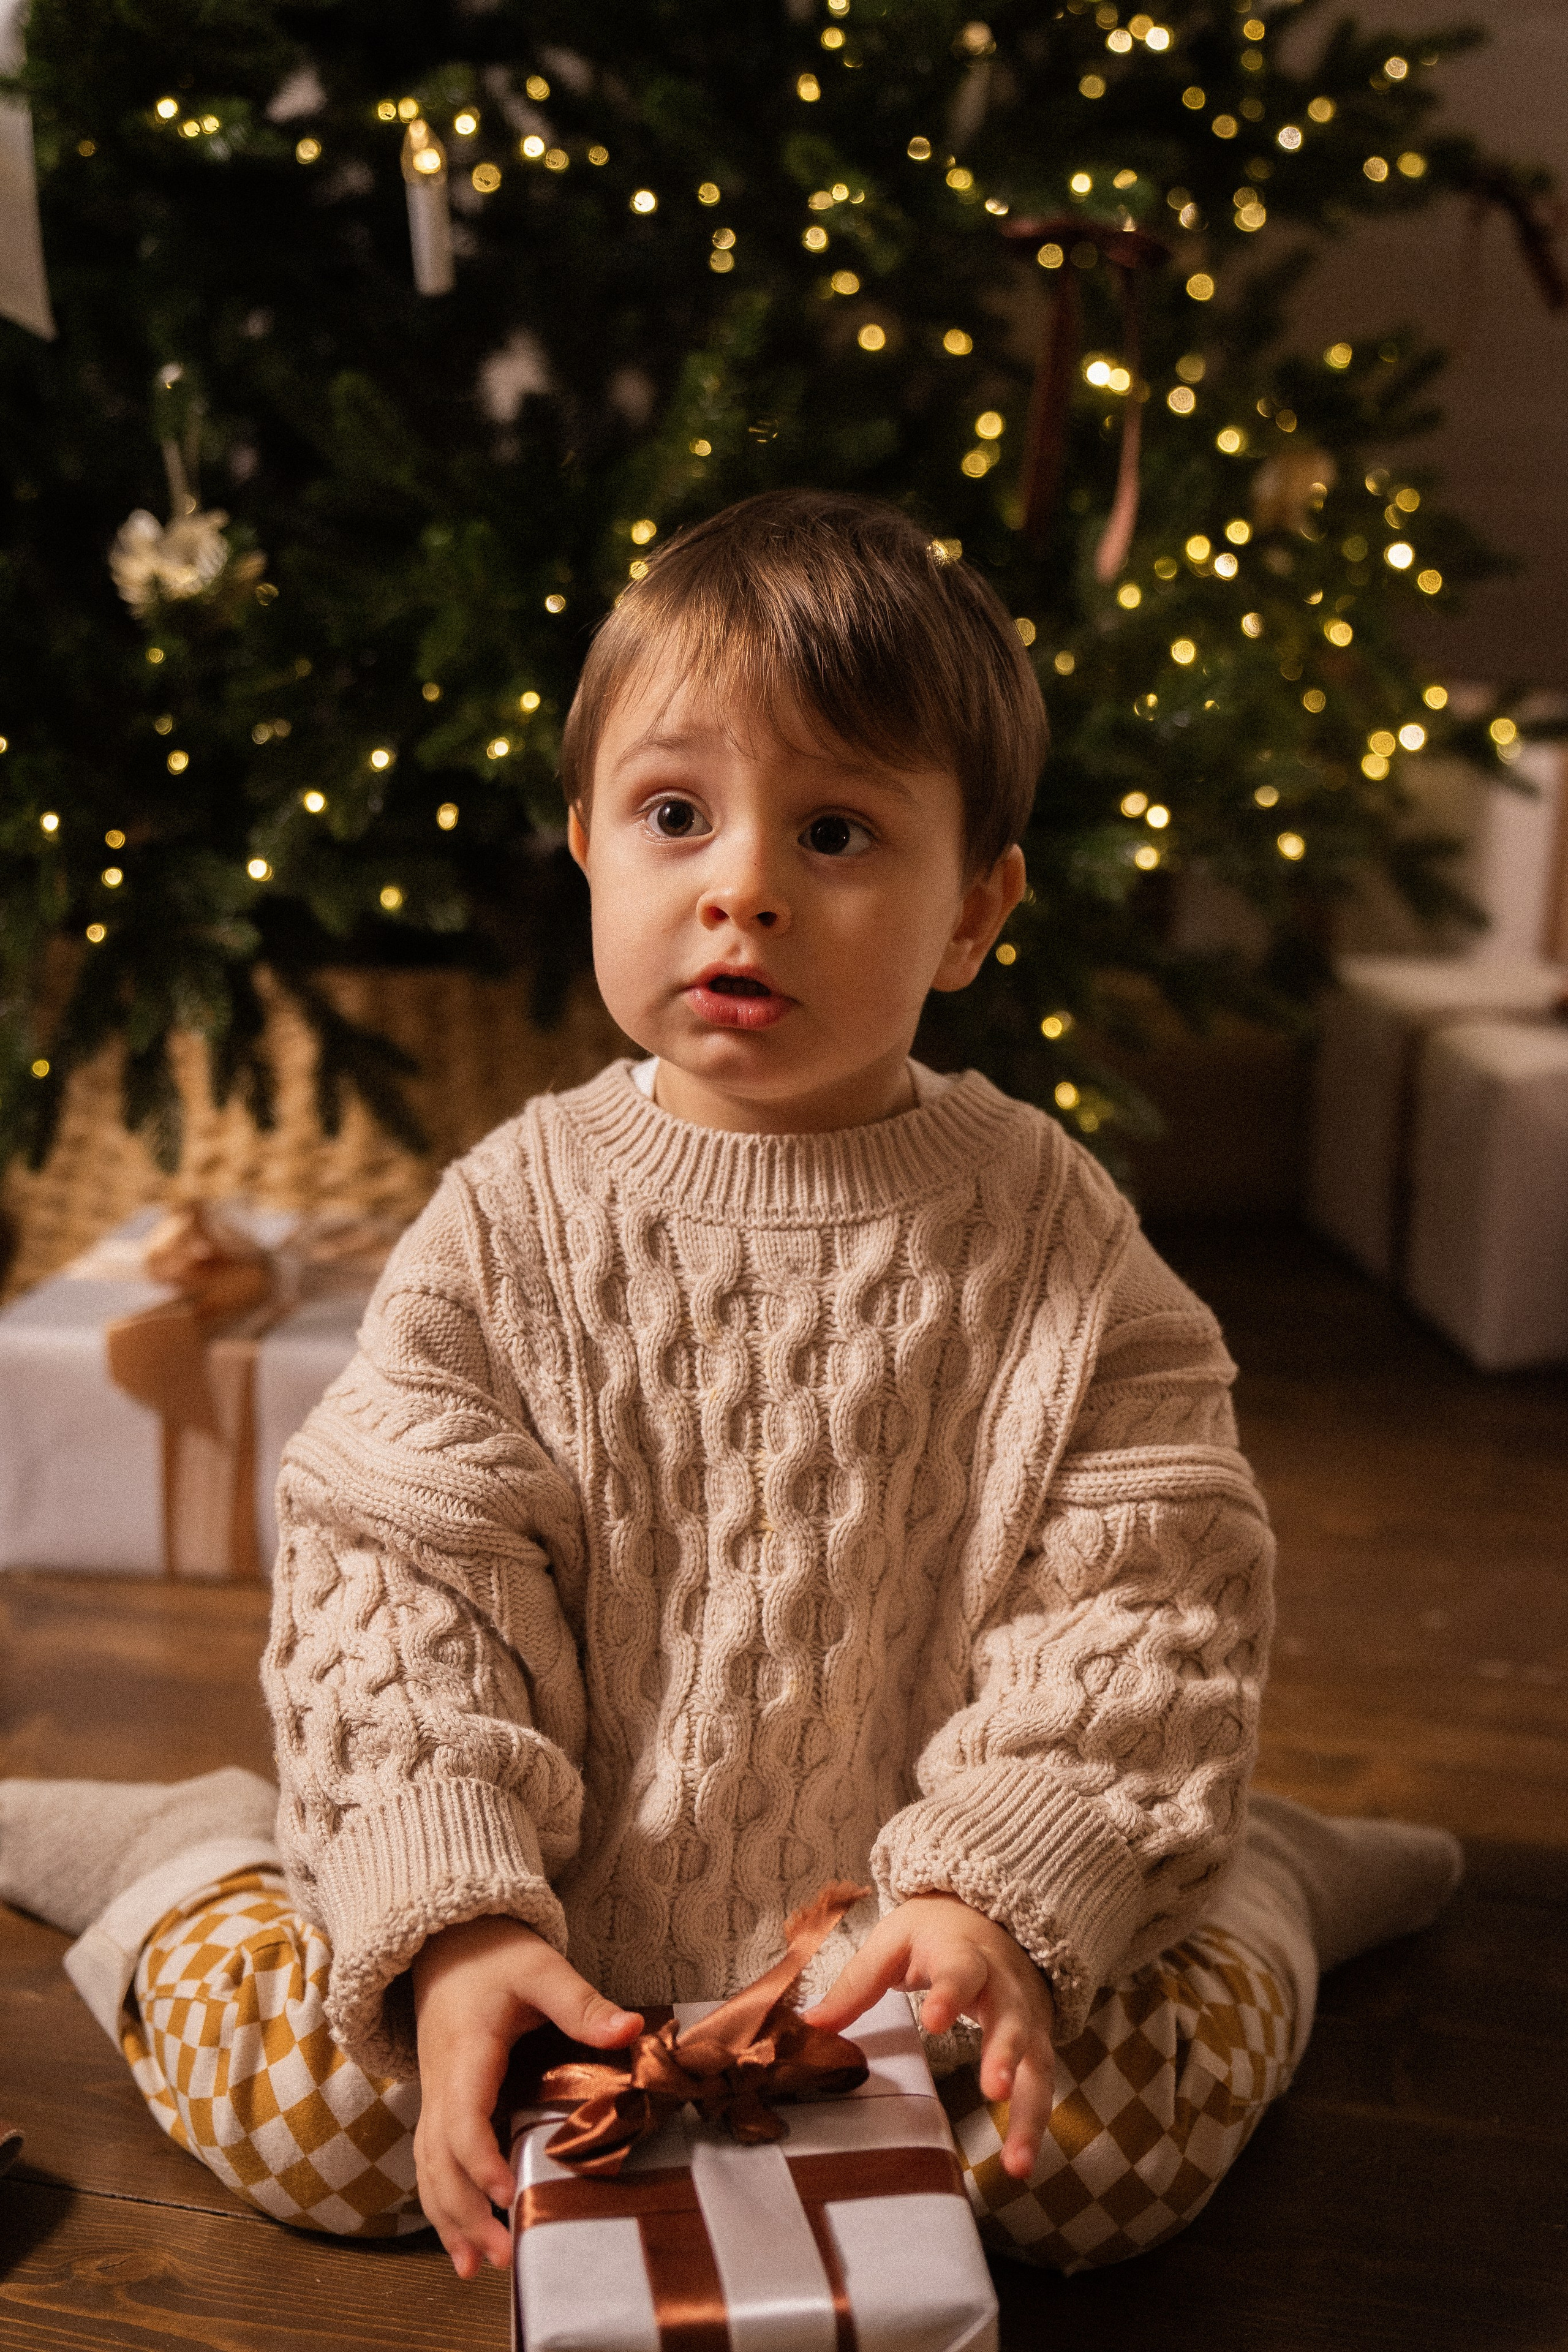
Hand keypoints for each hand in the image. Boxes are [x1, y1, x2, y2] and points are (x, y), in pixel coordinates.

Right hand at [410, 1915, 642, 2277]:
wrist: (445, 1940)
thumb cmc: (492, 1953)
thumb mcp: (540, 1967)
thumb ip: (582, 2002)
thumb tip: (632, 2029)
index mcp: (465, 2053)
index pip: (463, 2118)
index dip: (481, 2160)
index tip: (505, 2193)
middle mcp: (441, 2083)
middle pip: (440, 2160)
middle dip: (465, 2212)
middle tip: (502, 2256)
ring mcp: (434, 2095)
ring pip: (429, 2168)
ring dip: (449, 2218)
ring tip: (476, 2267)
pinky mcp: (439, 2102)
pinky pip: (431, 2160)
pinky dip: (442, 2201)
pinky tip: (459, 2236)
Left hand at [800, 1893, 1055, 2180]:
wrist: (992, 1918)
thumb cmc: (936, 1934)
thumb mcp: (893, 1943)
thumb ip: (857, 1984)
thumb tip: (811, 2026)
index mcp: (963, 1953)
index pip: (959, 1970)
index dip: (949, 1993)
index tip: (934, 2020)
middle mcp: (1004, 1987)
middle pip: (1011, 2019)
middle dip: (1005, 2054)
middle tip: (993, 2089)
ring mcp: (1027, 2017)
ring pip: (1037, 2063)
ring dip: (1029, 2113)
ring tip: (1017, 2161)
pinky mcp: (1037, 2044)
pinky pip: (1041, 2086)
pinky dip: (1035, 2126)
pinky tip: (1021, 2164)